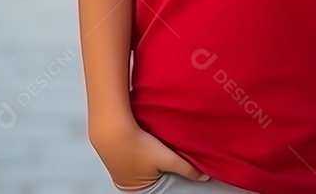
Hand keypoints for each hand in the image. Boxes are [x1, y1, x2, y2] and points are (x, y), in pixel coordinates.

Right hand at [89, 118, 210, 189]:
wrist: (113, 127)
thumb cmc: (136, 146)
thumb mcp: (167, 159)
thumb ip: (186, 169)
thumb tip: (203, 176)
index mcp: (139, 191)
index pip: (163, 188)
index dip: (172, 178)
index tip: (178, 168)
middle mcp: (128, 184)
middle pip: (154, 178)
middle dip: (164, 169)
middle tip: (169, 156)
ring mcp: (120, 170)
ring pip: (146, 166)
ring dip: (153, 158)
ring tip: (159, 148)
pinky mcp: (117, 156)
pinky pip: (136, 156)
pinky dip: (143, 151)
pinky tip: (148, 142)